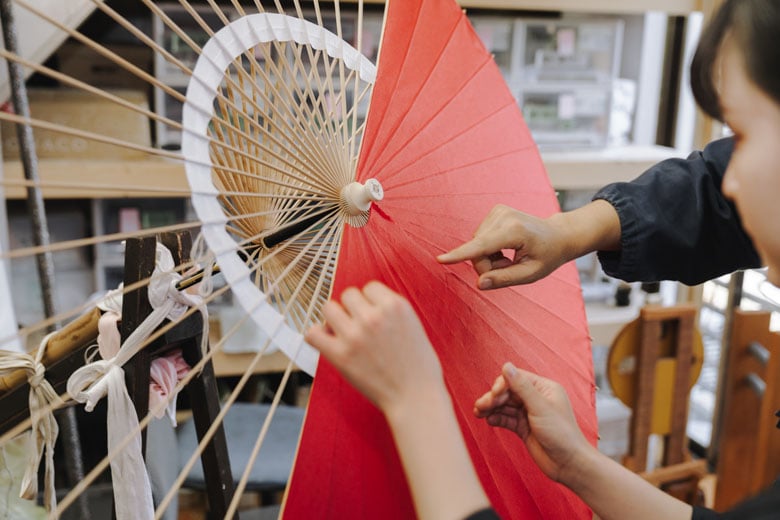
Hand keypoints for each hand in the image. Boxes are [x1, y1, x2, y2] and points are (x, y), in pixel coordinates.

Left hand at [305, 281, 443, 415]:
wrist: (416, 398)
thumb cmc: (418, 365)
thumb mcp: (413, 324)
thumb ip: (389, 309)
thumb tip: (364, 300)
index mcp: (395, 306)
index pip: (369, 287)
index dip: (371, 302)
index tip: (375, 317)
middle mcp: (373, 316)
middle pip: (348, 295)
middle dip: (353, 309)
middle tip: (361, 327)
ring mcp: (355, 335)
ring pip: (329, 308)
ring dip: (335, 318)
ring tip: (344, 332)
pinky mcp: (340, 356)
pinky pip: (313, 333)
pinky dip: (317, 335)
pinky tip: (327, 341)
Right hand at [436, 205, 569, 287]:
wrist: (557, 235)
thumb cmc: (547, 256)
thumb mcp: (531, 274)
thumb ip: (505, 279)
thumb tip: (480, 283)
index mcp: (515, 231)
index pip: (482, 247)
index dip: (461, 255)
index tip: (441, 259)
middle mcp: (504, 216)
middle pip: (477, 251)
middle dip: (487, 266)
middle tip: (508, 268)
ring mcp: (498, 211)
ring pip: (476, 246)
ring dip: (489, 258)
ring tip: (508, 258)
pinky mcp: (494, 211)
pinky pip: (479, 239)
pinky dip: (489, 249)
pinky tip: (504, 248)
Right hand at [473, 363, 593, 485]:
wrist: (568, 464)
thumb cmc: (562, 434)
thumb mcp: (540, 407)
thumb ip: (521, 387)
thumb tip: (506, 366)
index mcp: (544, 388)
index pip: (517, 378)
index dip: (502, 385)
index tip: (493, 395)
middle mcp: (536, 398)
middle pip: (508, 392)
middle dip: (493, 398)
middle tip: (481, 406)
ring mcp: (529, 413)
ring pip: (504, 405)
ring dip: (491, 408)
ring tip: (478, 413)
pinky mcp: (523, 427)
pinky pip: (506, 418)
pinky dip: (496, 418)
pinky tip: (489, 420)